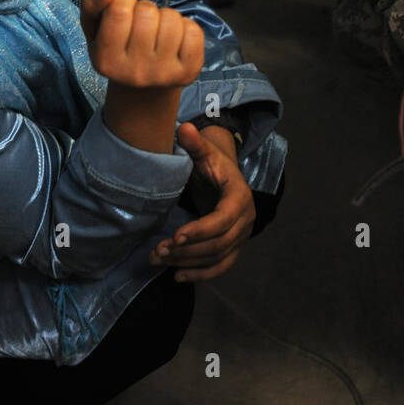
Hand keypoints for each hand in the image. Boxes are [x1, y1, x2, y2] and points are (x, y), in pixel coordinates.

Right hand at [80, 0, 204, 89]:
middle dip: (145, 8)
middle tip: (141, 25)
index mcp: (107, 60)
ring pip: (171, 19)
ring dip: (166, 17)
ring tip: (157, 31)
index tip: (124, 8)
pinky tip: (175, 40)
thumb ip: (92, 2)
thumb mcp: (95, 27)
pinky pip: (194, 31)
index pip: (119, 10)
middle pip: (147, 12)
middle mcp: (135, 72)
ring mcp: (164, 73)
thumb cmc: (118, 50)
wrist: (142, 90)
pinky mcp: (188, 72)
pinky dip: (186, 27)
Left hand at [148, 122, 255, 281]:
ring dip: (187, 262)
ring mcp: (241, 236)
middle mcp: (245, 220)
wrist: (224, 175)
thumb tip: (182, 128)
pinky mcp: (233, 247)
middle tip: (157, 251)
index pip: (222, 220)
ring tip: (158, 259)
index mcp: (240, 197)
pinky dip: (200, 275)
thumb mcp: (205, 152)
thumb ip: (194, 143)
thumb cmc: (212, 163)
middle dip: (187, 250)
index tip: (175, 236)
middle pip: (218, 243)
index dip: (200, 230)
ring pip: (216, 258)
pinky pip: (220, 267)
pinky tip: (176, 276)